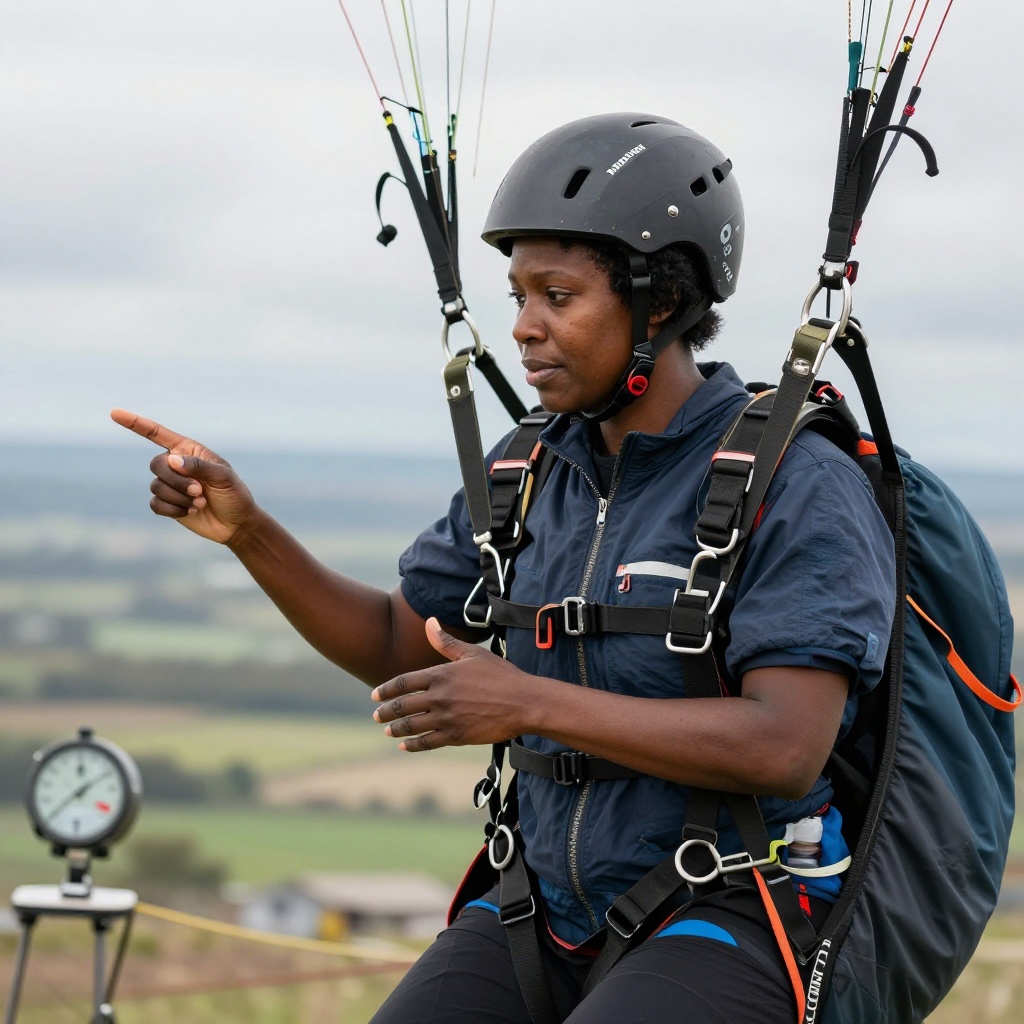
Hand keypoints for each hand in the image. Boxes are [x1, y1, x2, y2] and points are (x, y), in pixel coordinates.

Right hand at [110, 409, 256, 544]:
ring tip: (200, 503)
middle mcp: (176, 464)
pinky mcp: (167, 504)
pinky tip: (190, 512)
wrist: (236, 524)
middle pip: (157, 465)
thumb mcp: (223, 478)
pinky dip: (172, 510)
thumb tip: (171, 460)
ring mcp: (170, 485)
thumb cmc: (234, 495)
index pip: (158, 434)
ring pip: (156, 486)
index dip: (136, 423)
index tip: (115, 413)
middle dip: (177, 481)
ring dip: (179, 497)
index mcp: (189, 450)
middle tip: (199, 491)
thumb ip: (199, 466)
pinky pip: (155, 504)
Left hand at [371, 618, 539, 750]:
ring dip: (396, 729)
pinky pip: (427, 742)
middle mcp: (439, 697)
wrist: (523, 702)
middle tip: (377, 715)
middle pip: (402, 706)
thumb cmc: (501, 675)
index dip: (386, 690)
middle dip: (386, 712)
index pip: (403, 682)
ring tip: (387, 731)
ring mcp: (446, 718)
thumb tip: (429, 622)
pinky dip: (413, 745)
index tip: (375, 695)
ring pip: (411, 726)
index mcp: (441, 675)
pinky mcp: (456, 736)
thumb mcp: (472, 654)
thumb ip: (445, 642)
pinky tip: (405, 746)